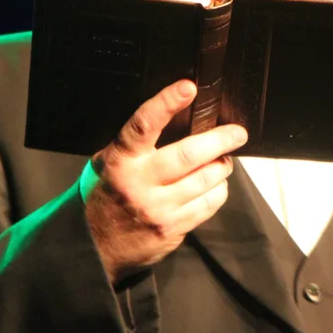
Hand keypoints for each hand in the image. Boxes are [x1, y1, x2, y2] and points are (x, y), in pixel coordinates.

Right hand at [82, 79, 247, 284]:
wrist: (95, 245)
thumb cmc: (107, 193)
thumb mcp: (108, 162)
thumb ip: (136, 144)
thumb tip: (175, 117)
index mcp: (122, 160)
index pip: (144, 125)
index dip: (166, 103)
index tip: (188, 88)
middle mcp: (141, 184)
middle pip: (189, 156)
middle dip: (220, 140)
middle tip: (237, 133)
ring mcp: (159, 209)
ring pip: (206, 181)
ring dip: (222, 166)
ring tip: (223, 159)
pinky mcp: (173, 229)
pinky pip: (208, 204)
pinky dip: (217, 190)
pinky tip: (214, 185)